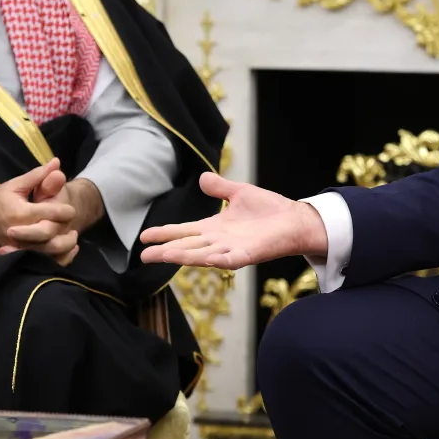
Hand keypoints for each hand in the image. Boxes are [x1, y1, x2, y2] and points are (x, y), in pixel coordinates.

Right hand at [0, 159, 77, 266]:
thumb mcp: (15, 186)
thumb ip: (37, 176)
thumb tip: (57, 162)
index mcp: (20, 213)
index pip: (49, 213)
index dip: (63, 211)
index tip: (70, 210)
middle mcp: (20, 234)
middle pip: (50, 234)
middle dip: (65, 227)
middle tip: (72, 221)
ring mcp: (19, 250)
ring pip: (48, 252)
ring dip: (65, 245)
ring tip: (73, 237)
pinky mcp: (19, 261)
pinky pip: (43, 265)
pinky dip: (59, 260)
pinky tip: (68, 251)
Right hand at [139, 173, 327, 269]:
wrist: (294, 220)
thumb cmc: (269, 209)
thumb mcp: (240, 193)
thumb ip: (220, 188)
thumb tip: (201, 177)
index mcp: (214, 228)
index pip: (183, 231)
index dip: (164, 234)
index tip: (144, 237)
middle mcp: (219, 241)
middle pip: (186, 247)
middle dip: (165, 251)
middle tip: (143, 256)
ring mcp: (232, 250)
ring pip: (203, 255)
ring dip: (184, 257)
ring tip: (165, 256)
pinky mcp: (249, 254)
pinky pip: (232, 260)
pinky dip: (220, 260)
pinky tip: (209, 259)